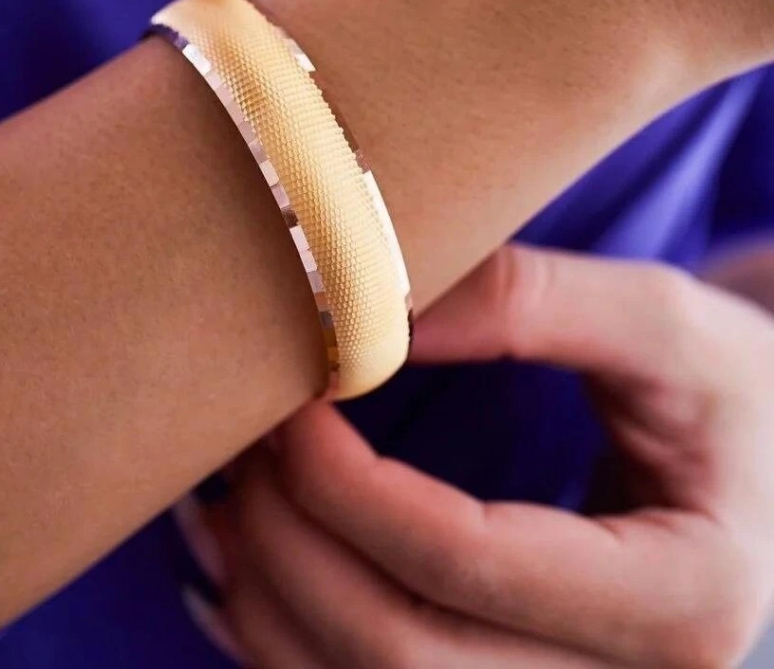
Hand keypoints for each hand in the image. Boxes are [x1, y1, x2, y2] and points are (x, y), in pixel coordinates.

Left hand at [177, 246, 773, 666]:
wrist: (770, 471)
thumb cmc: (735, 396)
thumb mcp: (668, 325)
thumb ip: (531, 302)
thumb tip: (375, 312)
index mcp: (684, 597)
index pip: (464, 558)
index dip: (346, 481)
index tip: (290, 401)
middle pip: (395, 651)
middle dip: (288, 541)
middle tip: (244, 442)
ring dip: (267, 602)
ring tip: (217, 501)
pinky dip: (283, 642)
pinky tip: (238, 570)